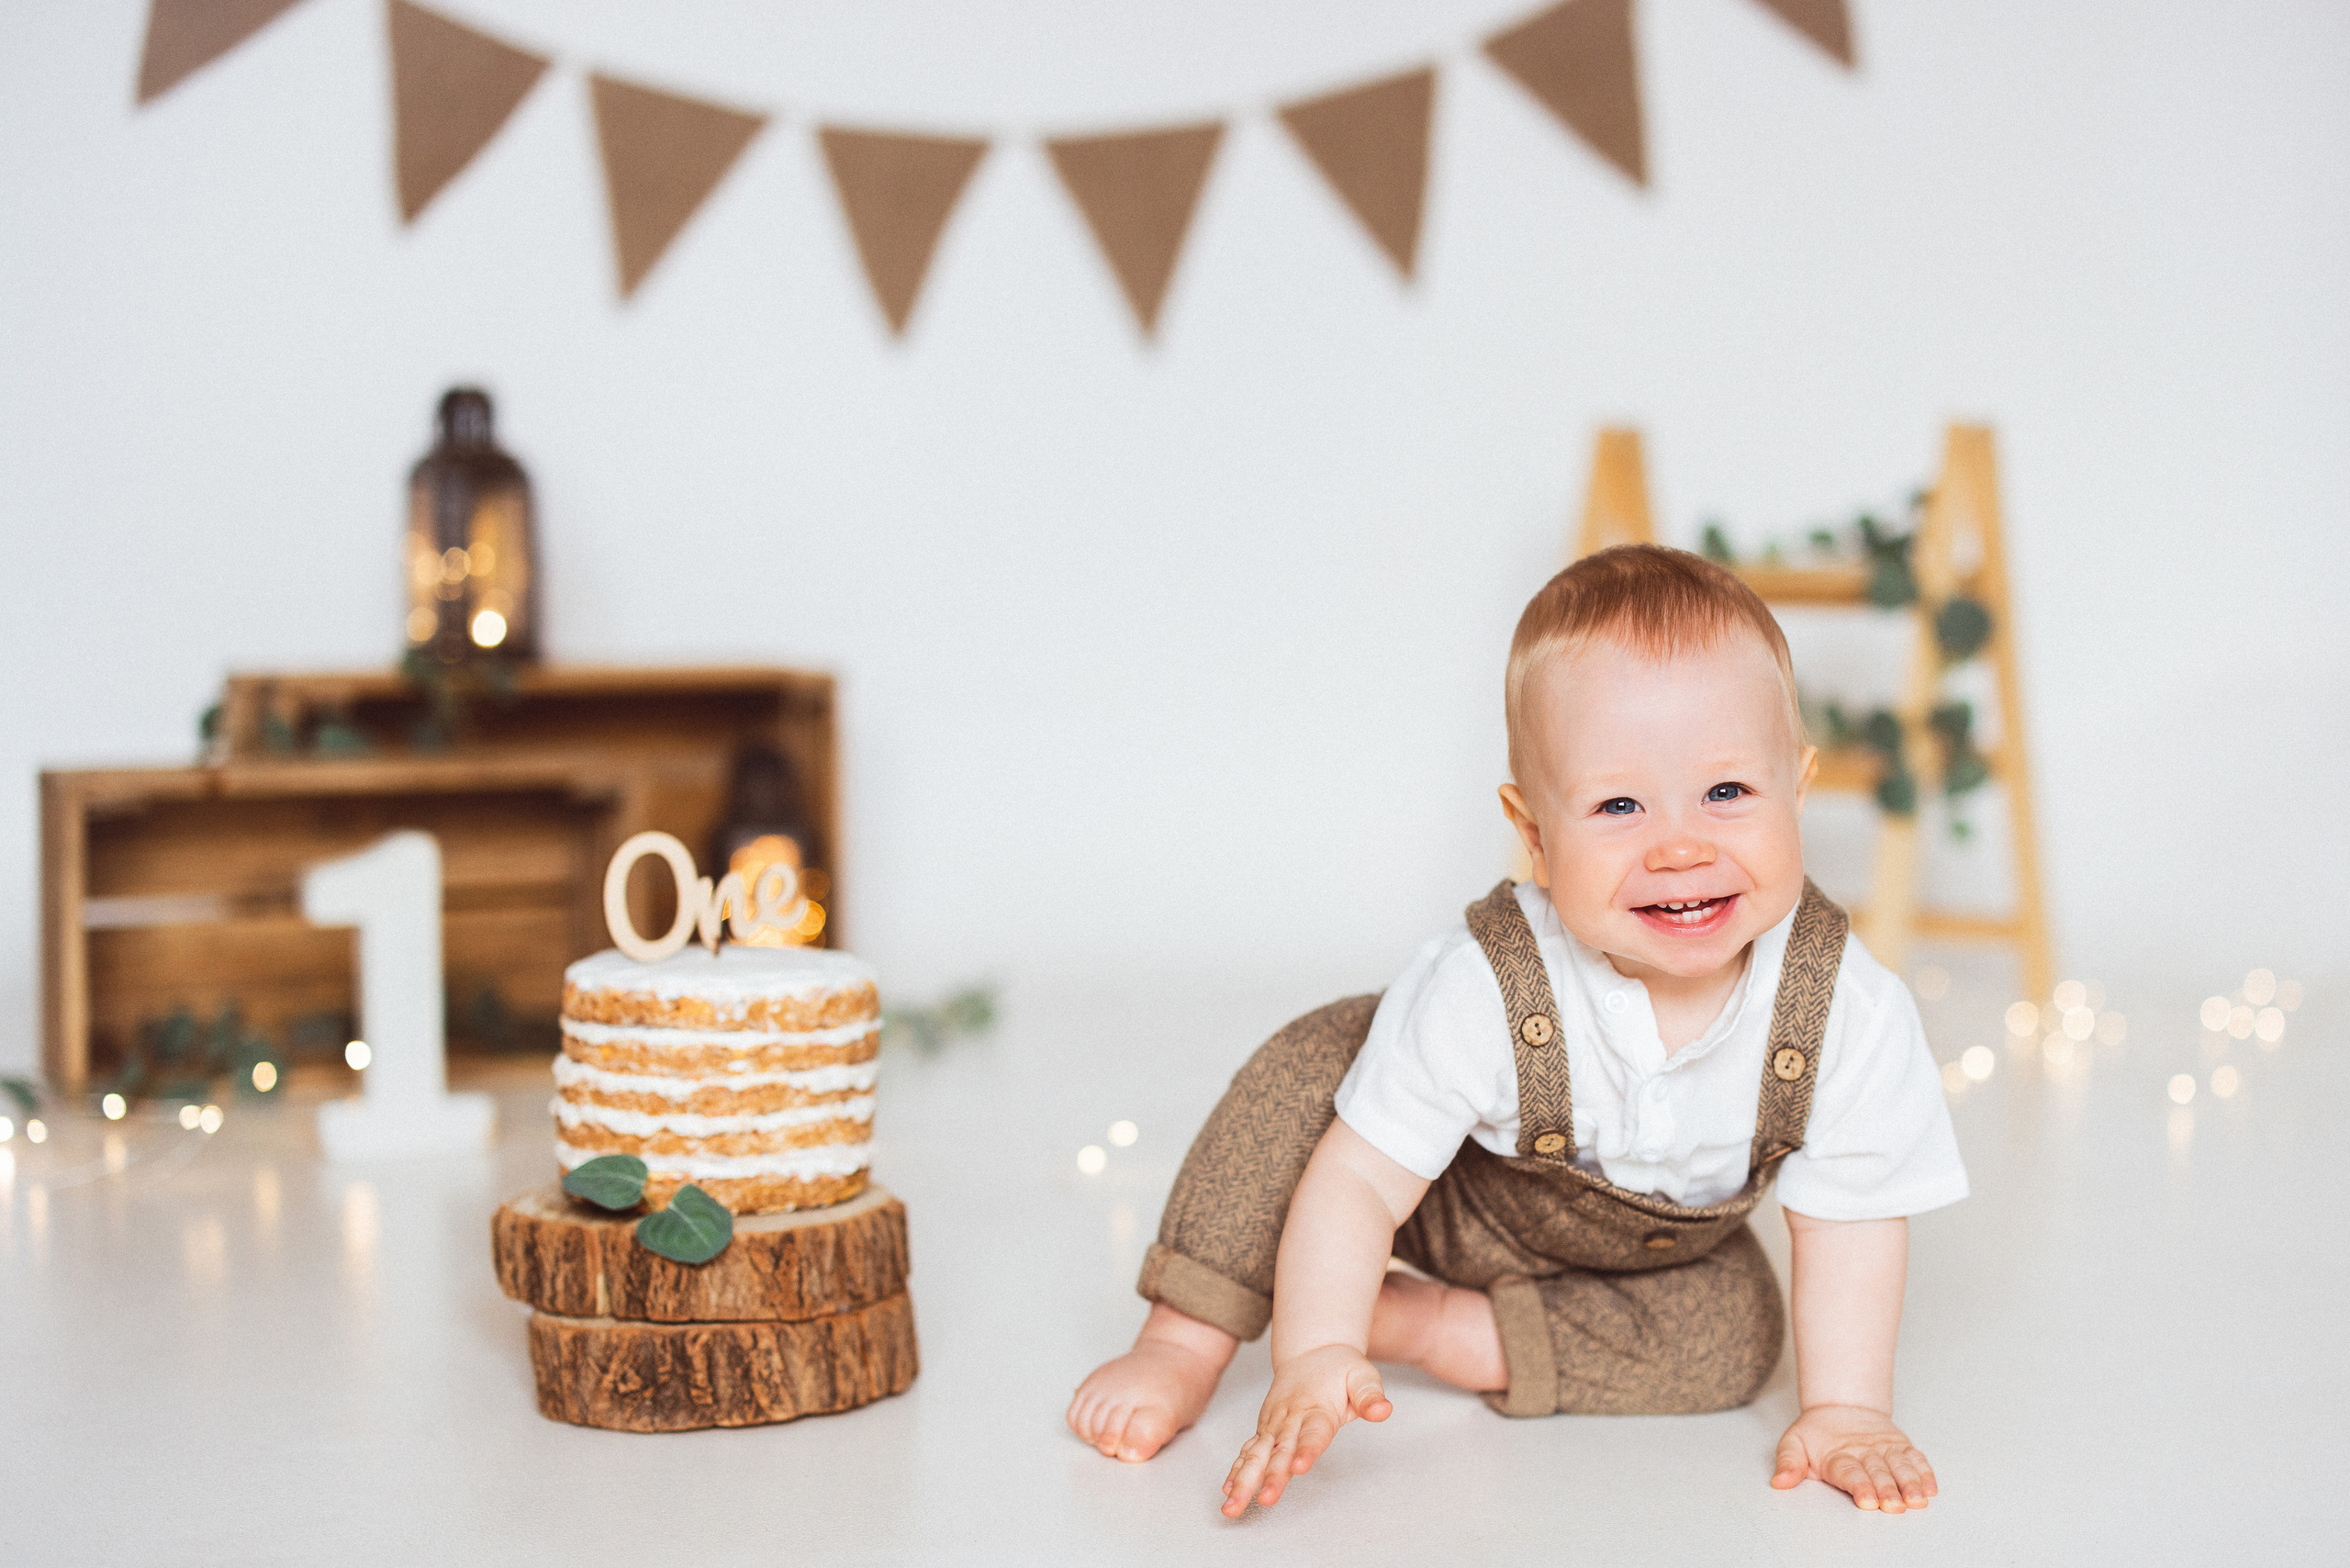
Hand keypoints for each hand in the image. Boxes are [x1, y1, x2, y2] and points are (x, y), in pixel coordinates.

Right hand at [1220, 1344, 1390, 1516]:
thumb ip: (1370, 1395)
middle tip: (1264, 1499)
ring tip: (1233, 1506)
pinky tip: (1228, 1490)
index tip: (1298, 1468)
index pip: (1312, 1433)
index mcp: (1316, 1408)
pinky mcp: (1265, 1429)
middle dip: (1269, 1477)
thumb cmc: (1339, 1367)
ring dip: (1244, 1481)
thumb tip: (1383, 1410)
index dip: (1306, 1450)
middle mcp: (1290, 1417)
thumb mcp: (1362, 1375)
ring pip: (1256, 1455)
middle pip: (1279, 1450)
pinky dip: (1237, 1469)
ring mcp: (1274, 1424)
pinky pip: (1248, 1450)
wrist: (1312, 1350)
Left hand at [1772, 1403, 1937, 1512]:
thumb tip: (1780, 1482)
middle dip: (1887, 1490)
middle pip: (1878, 1472)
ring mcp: (1885, 1448)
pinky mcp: (1901, 1446)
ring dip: (1910, 1484)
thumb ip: (1789, 1463)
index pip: (1850, 1472)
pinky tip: (1931, 1488)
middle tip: (1894, 1505)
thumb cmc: (1818, 1433)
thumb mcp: (1794, 1442)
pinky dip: (1925, 1472)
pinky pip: (1916, 1458)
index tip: (1867, 1501)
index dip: (1859, 1486)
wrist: (1842, 1405)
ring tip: (1917, 1500)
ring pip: (1900, 1466)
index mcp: (1837, 1454)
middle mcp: (1864, 1451)